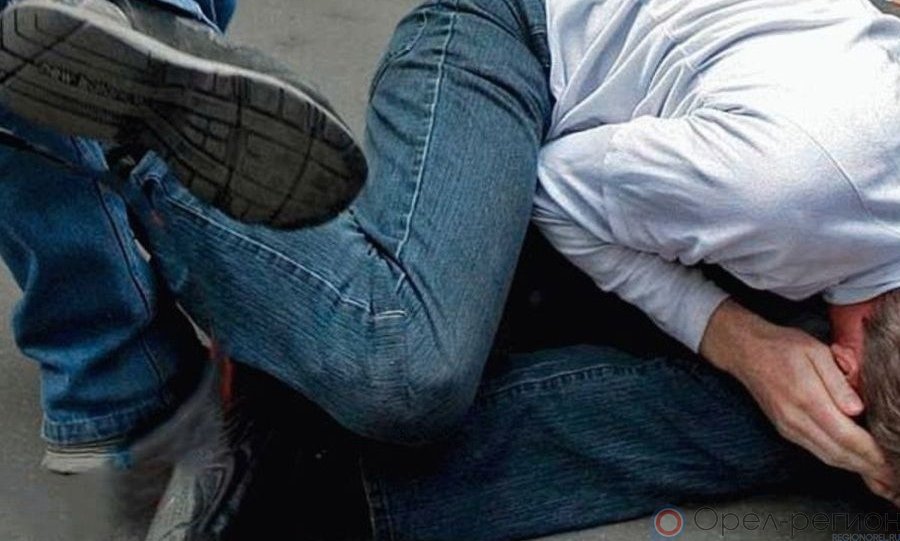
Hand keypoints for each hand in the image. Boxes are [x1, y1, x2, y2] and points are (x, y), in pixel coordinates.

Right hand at [700, 300, 895, 498]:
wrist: (744, 352)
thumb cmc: (782, 346)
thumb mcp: (815, 351)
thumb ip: (837, 381)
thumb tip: (857, 410)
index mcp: (806, 398)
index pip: (845, 434)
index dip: (871, 452)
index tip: (891, 462)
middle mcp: (795, 419)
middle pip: (838, 452)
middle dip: (869, 468)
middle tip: (893, 479)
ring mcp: (788, 427)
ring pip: (828, 456)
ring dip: (856, 469)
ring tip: (880, 478)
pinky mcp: (785, 429)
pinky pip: (816, 451)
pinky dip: (839, 461)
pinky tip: (855, 463)